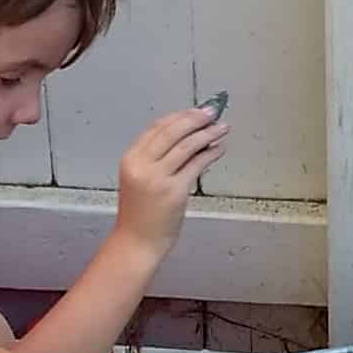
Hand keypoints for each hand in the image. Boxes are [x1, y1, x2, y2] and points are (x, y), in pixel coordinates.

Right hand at [113, 102, 231, 251]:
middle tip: (213, 112)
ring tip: (222, 127)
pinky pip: (197, 165)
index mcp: (131, 158)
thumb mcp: (139, 179)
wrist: (137, 242)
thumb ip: (155, 159)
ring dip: (208, 133)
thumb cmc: (140, 214)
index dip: (179, 116)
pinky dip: (211, 154)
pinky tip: (219, 148)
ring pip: (187, 145)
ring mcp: (158, 178)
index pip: (157, 128)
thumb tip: (187, 138)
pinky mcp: (175, 191)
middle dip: (196, 118)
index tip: (196, 111)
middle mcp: (142, 165)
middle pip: (173, 131)